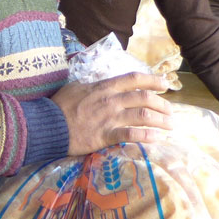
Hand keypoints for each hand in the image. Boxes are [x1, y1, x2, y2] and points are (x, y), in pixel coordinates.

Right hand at [51, 72, 171, 155]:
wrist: (48, 124)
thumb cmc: (59, 105)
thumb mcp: (76, 87)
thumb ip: (92, 85)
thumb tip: (100, 83)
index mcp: (104, 87)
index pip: (134, 79)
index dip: (152, 80)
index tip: (164, 84)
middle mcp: (111, 100)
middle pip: (144, 98)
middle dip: (162, 104)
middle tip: (170, 111)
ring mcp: (109, 118)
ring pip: (142, 116)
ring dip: (160, 120)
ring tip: (170, 125)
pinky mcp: (105, 135)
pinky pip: (131, 135)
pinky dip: (146, 136)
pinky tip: (156, 138)